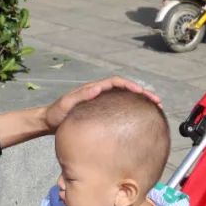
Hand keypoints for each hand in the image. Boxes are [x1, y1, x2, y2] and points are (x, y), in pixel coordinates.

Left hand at [43, 77, 161, 131]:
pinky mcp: (101, 112)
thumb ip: (80, 96)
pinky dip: (132, 110)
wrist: (49, 122)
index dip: (131, 85)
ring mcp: (101, 102)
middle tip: (157, 102)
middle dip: (143, 94)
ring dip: (140, 102)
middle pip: (125, 89)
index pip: (116, 82)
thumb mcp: (66, 105)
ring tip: (154, 110)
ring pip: (125, 99)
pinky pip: (120, 108)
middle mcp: (99, 93)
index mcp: (93, 89)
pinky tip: (139, 119)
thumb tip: (97, 88)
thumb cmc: (56, 114)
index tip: (142, 92)